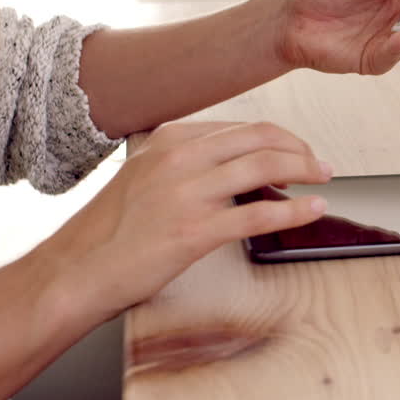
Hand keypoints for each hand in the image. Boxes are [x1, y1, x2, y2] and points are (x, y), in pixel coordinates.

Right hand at [36, 121, 331, 318]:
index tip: (295, 150)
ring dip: (304, 170)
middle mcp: (179, 159)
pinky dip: (295, 210)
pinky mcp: (195, 231)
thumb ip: (185, 165)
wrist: (77, 271)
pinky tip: (314, 209)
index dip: (278, 138)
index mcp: (168, 141)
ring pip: (265, 166)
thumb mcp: (143, 176)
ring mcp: (187, 194)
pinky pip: (259, 213)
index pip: (240, 128)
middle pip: (260, 139)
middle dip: (299, 149)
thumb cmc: (109, 232)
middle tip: (319, 164)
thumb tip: (233, 165)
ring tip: (322, 180)